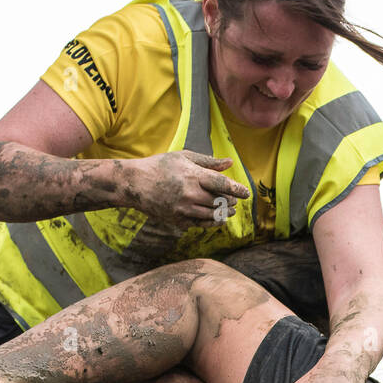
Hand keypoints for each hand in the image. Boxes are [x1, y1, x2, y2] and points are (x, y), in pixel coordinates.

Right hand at [131, 150, 250, 228]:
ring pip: (212, 216)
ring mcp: (184, 210)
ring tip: (230, 211)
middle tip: (236, 201)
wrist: (136, 184)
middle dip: (231, 202)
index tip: (247, 193)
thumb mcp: (184, 157)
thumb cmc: (161, 166)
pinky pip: (201, 224)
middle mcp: (190, 194)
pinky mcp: (178, 220)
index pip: (223, 185)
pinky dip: (211, 222)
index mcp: (193, 176)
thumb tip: (230, 163)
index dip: (238, 190)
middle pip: (220, 202)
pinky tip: (217, 219)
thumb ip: (209, 162)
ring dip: (224, 214)